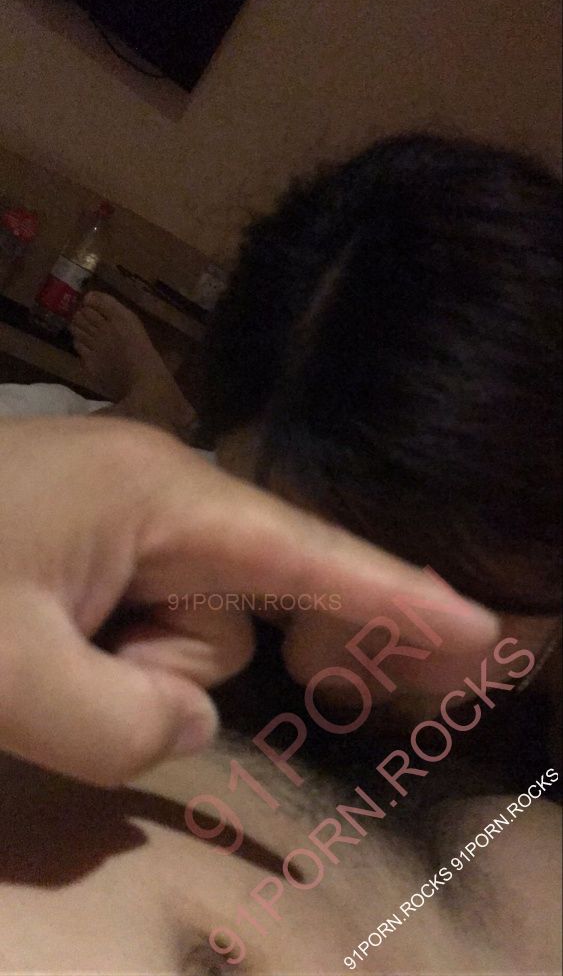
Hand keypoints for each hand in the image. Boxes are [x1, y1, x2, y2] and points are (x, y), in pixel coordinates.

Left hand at [0, 417, 496, 785]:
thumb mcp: (12, 679)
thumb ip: (129, 724)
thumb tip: (181, 714)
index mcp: (157, 493)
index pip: (305, 551)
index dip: (394, 595)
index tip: (477, 626)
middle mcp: (153, 486)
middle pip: (228, 608)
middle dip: (168, 662)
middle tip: (63, 659)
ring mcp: (113, 508)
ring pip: (173, 625)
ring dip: (113, 665)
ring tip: (24, 644)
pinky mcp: (79, 533)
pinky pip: (131, 613)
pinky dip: (93, 650)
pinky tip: (27, 636)